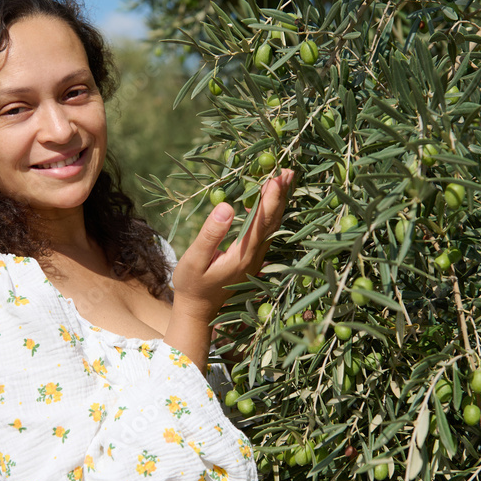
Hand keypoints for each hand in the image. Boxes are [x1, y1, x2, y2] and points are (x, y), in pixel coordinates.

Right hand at [172, 169, 293, 323]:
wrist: (198, 310)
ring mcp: (257, 257)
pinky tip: (268, 199)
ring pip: (273, 225)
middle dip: (281, 195)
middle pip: (273, 221)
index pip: (261, 222)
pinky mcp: (253, 257)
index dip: (270, 198)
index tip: (276, 177)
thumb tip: (226, 206)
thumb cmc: (192, 285)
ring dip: (279, 201)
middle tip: (288, 170)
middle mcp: (256, 256)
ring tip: (284, 179)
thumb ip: (210, 234)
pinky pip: (266, 230)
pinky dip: (270, 212)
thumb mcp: (194, 259)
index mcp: (243, 255)